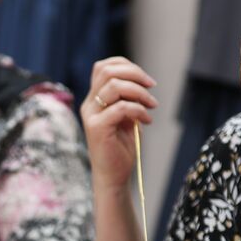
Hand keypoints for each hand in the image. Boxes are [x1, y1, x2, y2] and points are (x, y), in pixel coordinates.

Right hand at [81, 57, 157, 189]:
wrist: (114, 175)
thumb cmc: (121, 146)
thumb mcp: (127, 116)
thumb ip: (128, 97)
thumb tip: (141, 81)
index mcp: (94, 98)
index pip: (103, 67)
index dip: (126, 65)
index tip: (146, 80)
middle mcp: (89, 104)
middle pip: (108, 71)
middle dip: (135, 74)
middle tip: (152, 87)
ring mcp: (91, 115)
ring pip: (115, 86)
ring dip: (140, 92)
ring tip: (152, 105)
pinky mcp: (97, 128)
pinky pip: (121, 108)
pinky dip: (139, 110)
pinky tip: (147, 121)